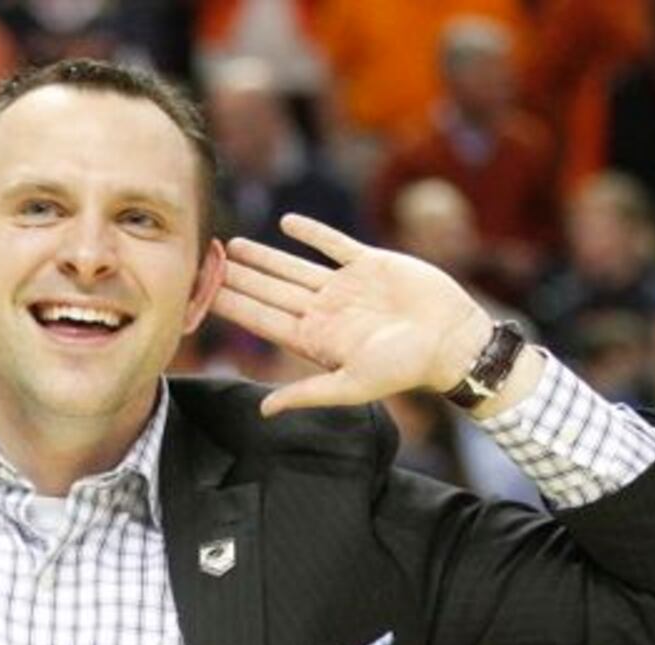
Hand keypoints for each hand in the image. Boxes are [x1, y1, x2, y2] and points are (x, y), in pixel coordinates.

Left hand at [212, 214, 492, 415]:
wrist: (452, 340)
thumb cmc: (405, 369)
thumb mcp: (352, 386)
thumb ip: (307, 394)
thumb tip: (265, 411)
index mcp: (315, 339)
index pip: (262, 319)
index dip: (232, 306)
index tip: (202, 293)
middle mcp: (324, 311)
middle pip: (270, 290)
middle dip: (238, 278)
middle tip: (205, 261)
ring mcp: (344, 287)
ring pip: (293, 267)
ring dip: (264, 257)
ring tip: (234, 246)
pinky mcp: (369, 264)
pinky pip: (333, 244)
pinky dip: (312, 233)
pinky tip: (286, 223)